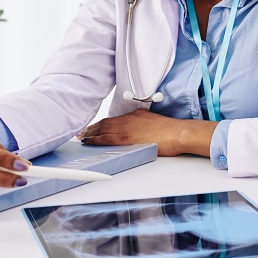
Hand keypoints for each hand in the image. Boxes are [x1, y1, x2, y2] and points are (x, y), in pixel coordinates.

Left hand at [77, 109, 215, 156]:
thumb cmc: (168, 129)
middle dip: (91, 128)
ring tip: (81, 137)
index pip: (112, 120)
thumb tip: (136, 130)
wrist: (176, 132)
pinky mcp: (126, 139)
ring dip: (90, 134)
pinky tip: (88, 142)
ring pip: (102, 130)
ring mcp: (125, 129)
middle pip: (104, 124)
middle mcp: (127, 120)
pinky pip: (106, 139)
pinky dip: (95, 140)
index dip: (100, 124)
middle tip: (81, 131)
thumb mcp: (152, 121)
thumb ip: (141, 123)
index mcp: (133, 116)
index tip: (93, 127)